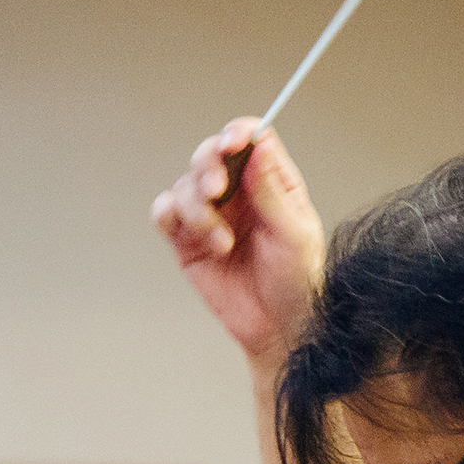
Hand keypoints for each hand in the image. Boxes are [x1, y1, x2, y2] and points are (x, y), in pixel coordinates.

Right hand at [151, 120, 325, 367]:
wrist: (280, 329)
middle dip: (207, 165)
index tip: (233, 142)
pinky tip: (205, 242)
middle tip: (217, 190)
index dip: (238, 134)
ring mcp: (211, 214)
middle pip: (209, 154)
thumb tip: (259, 145)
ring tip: (223, 242)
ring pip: (185, 184)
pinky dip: (174, 217)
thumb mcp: (295, 235)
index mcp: (271, 185)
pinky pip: (164, 211)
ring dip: (198, 208)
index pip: (250, 142)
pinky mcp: (187, 239)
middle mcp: (239, 194)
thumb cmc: (299, 283)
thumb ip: (272, 191)